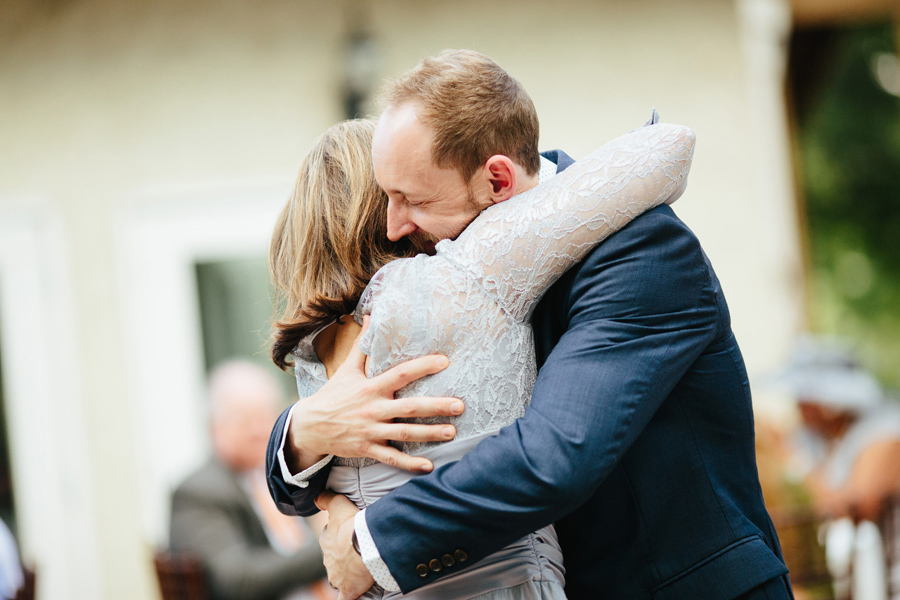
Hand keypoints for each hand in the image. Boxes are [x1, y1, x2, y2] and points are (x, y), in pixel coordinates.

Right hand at [286, 316, 463, 472]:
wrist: (309, 427)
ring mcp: (371, 431)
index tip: (444, 361)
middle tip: (459, 405)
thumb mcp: (347, 368)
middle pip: (409, 407)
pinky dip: (409, 464)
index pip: (400, 374)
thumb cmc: (333, 395)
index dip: (423, 366)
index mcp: (371, 387)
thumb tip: (370, 316)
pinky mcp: (367, 449)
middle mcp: (373, 409)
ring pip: (405, 434)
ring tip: (452, 432)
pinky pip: (391, 457)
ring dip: (430, 434)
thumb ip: (362, 345)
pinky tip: (429, 467)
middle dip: (436, 406)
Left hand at [316, 491, 372, 599]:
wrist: (365, 545)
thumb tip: (315, 497)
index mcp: (326, 541)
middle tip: (357, 550)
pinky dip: (345, 597)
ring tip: (359, 569)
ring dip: (345, 574)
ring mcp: (337, 576)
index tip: (349, 533)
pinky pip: (344, 597)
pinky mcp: (348, 590)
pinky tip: (348, 595)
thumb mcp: (338, 504)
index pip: (329, 538)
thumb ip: (326, 498)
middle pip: (334, 558)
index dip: (339, 536)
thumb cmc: (352, 524)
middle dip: (342, 556)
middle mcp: (328, 560)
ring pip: (338, 576)